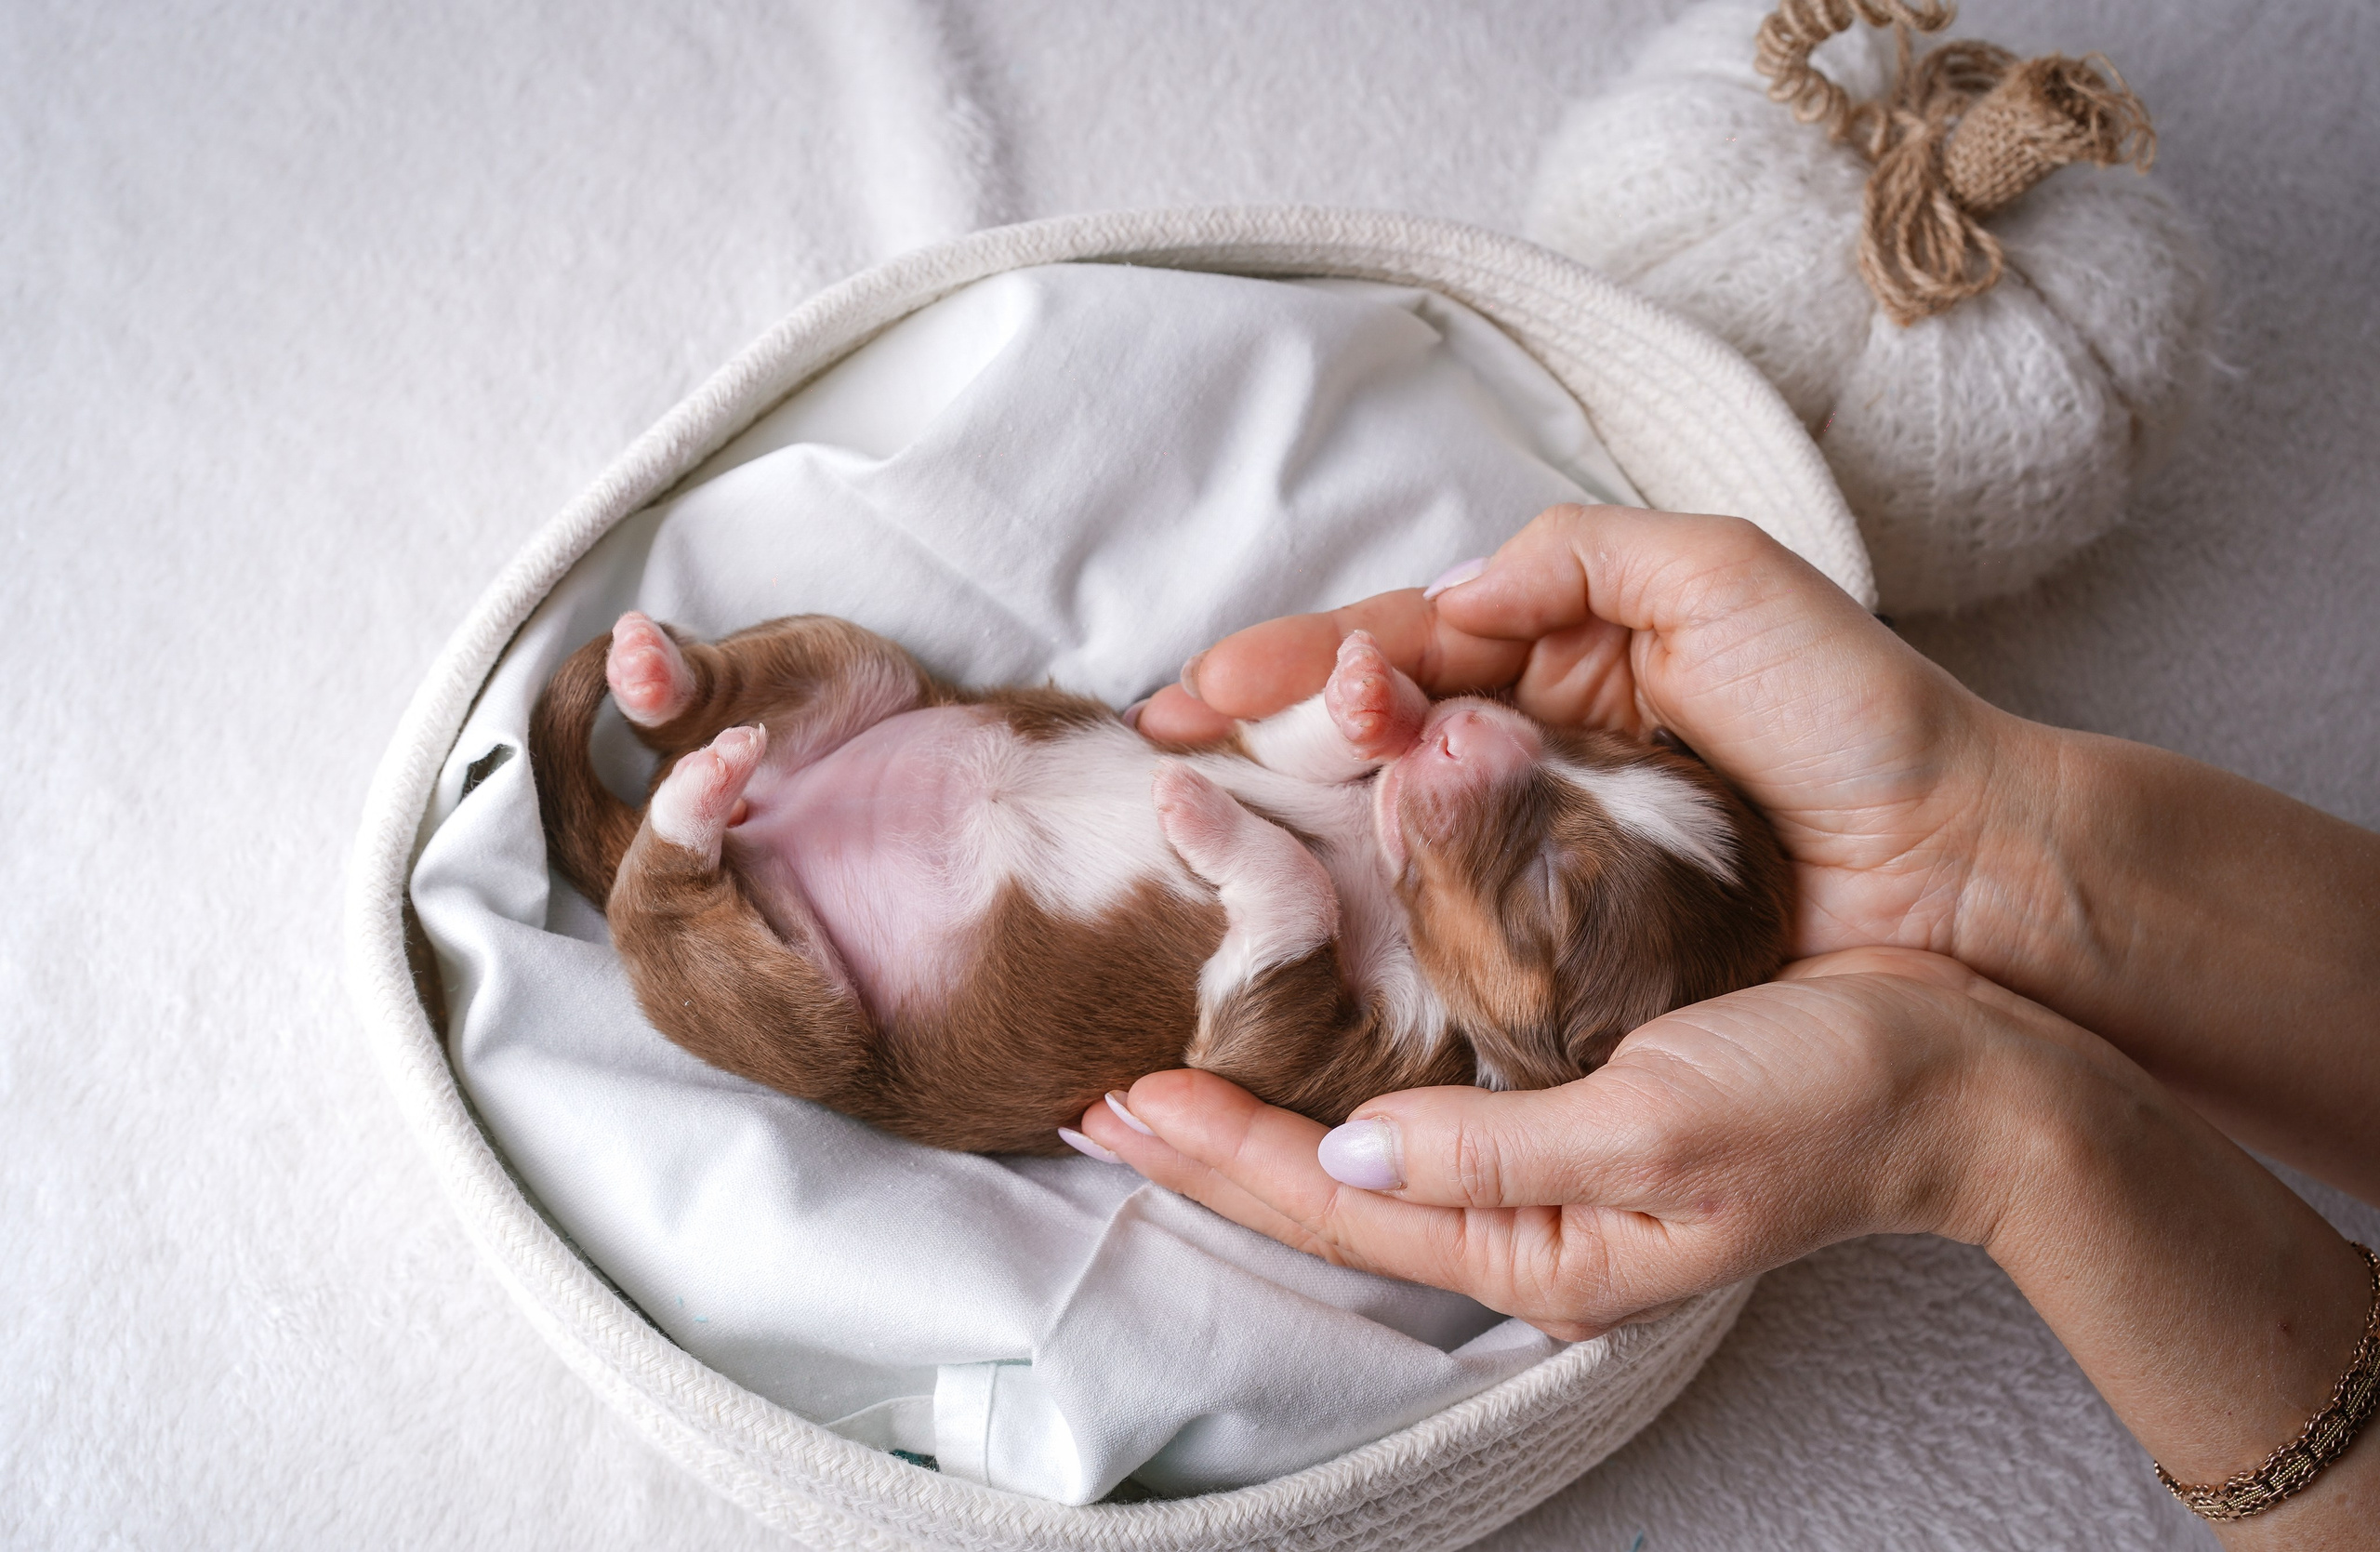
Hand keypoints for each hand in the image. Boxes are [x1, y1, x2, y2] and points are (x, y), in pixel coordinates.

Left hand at [1080, 948, 2050, 1338]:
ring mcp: (1553, 1173)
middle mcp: (1531, 1221)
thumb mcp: (1658, 1127)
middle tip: (1095, 1098)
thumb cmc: (1833, 1096)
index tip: (1115, 1100)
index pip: (1336, 1206)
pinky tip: (1304, 1039)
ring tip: (1163, 1074)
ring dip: (1261, 1112)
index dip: (1220, 1152)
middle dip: (1210, 1144)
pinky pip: (1426, 1106)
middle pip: (1327, 1191)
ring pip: (1366, 1150)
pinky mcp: (1580, 1109)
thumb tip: (1345, 1154)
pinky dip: (1343, 1072)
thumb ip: (1497, 1149)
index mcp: (1543, 1246)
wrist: (1972, 1078)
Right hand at [1139, 504, 2037, 960]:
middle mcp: (1540, 740)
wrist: (1963, 869)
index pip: (1402, 642)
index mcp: (1566, 649)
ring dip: (1310, 807)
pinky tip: (1314, 902)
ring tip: (1221, 810)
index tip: (1196, 690)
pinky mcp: (1573, 931)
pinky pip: (1456, 905)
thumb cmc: (1853, 716)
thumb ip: (1573, 556)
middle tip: (1175, 750)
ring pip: (1400, 814)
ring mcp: (1550, 837)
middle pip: (1373, 728)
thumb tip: (1435, 600)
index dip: (1295, 662)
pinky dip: (1381, 899)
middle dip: (1270, 730)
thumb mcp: (1718, 576)